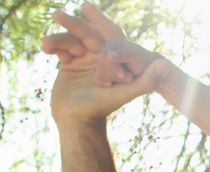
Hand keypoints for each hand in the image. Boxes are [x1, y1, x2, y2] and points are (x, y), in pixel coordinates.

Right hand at [41, 3, 169, 123]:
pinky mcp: (69, 64)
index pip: (108, 35)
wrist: (77, 122)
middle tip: (56, 14)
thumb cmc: (100, 109)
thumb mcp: (123, 94)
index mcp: (114, 59)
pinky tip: (45, 48)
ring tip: (46, 44)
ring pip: (70, 41)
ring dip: (57, 40)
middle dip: (72, 25)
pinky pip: (60, 49)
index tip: (84, 6)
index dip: (97, 19)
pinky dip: (52, 47)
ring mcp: (84, 59)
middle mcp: (100, 57)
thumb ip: (144, 82)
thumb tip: (164, 65)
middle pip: (86, 35)